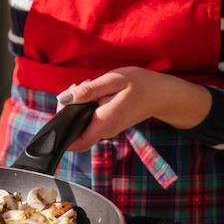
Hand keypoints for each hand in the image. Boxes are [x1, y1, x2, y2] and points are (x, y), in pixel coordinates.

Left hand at [56, 67, 212, 151]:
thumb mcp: (113, 80)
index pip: (75, 142)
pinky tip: (96, 91)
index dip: (62, 129)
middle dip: (68, 109)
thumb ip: (88, 91)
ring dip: (78, 105)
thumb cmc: (140, 84)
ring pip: (81, 124)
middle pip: (75, 131)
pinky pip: (89, 119)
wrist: (162, 94)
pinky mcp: (108, 125)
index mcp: (104, 123)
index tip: (64, 105)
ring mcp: (106, 130)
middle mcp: (104, 131)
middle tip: (77, 87)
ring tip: (88, 86)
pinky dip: (86, 106)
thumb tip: (63, 99)